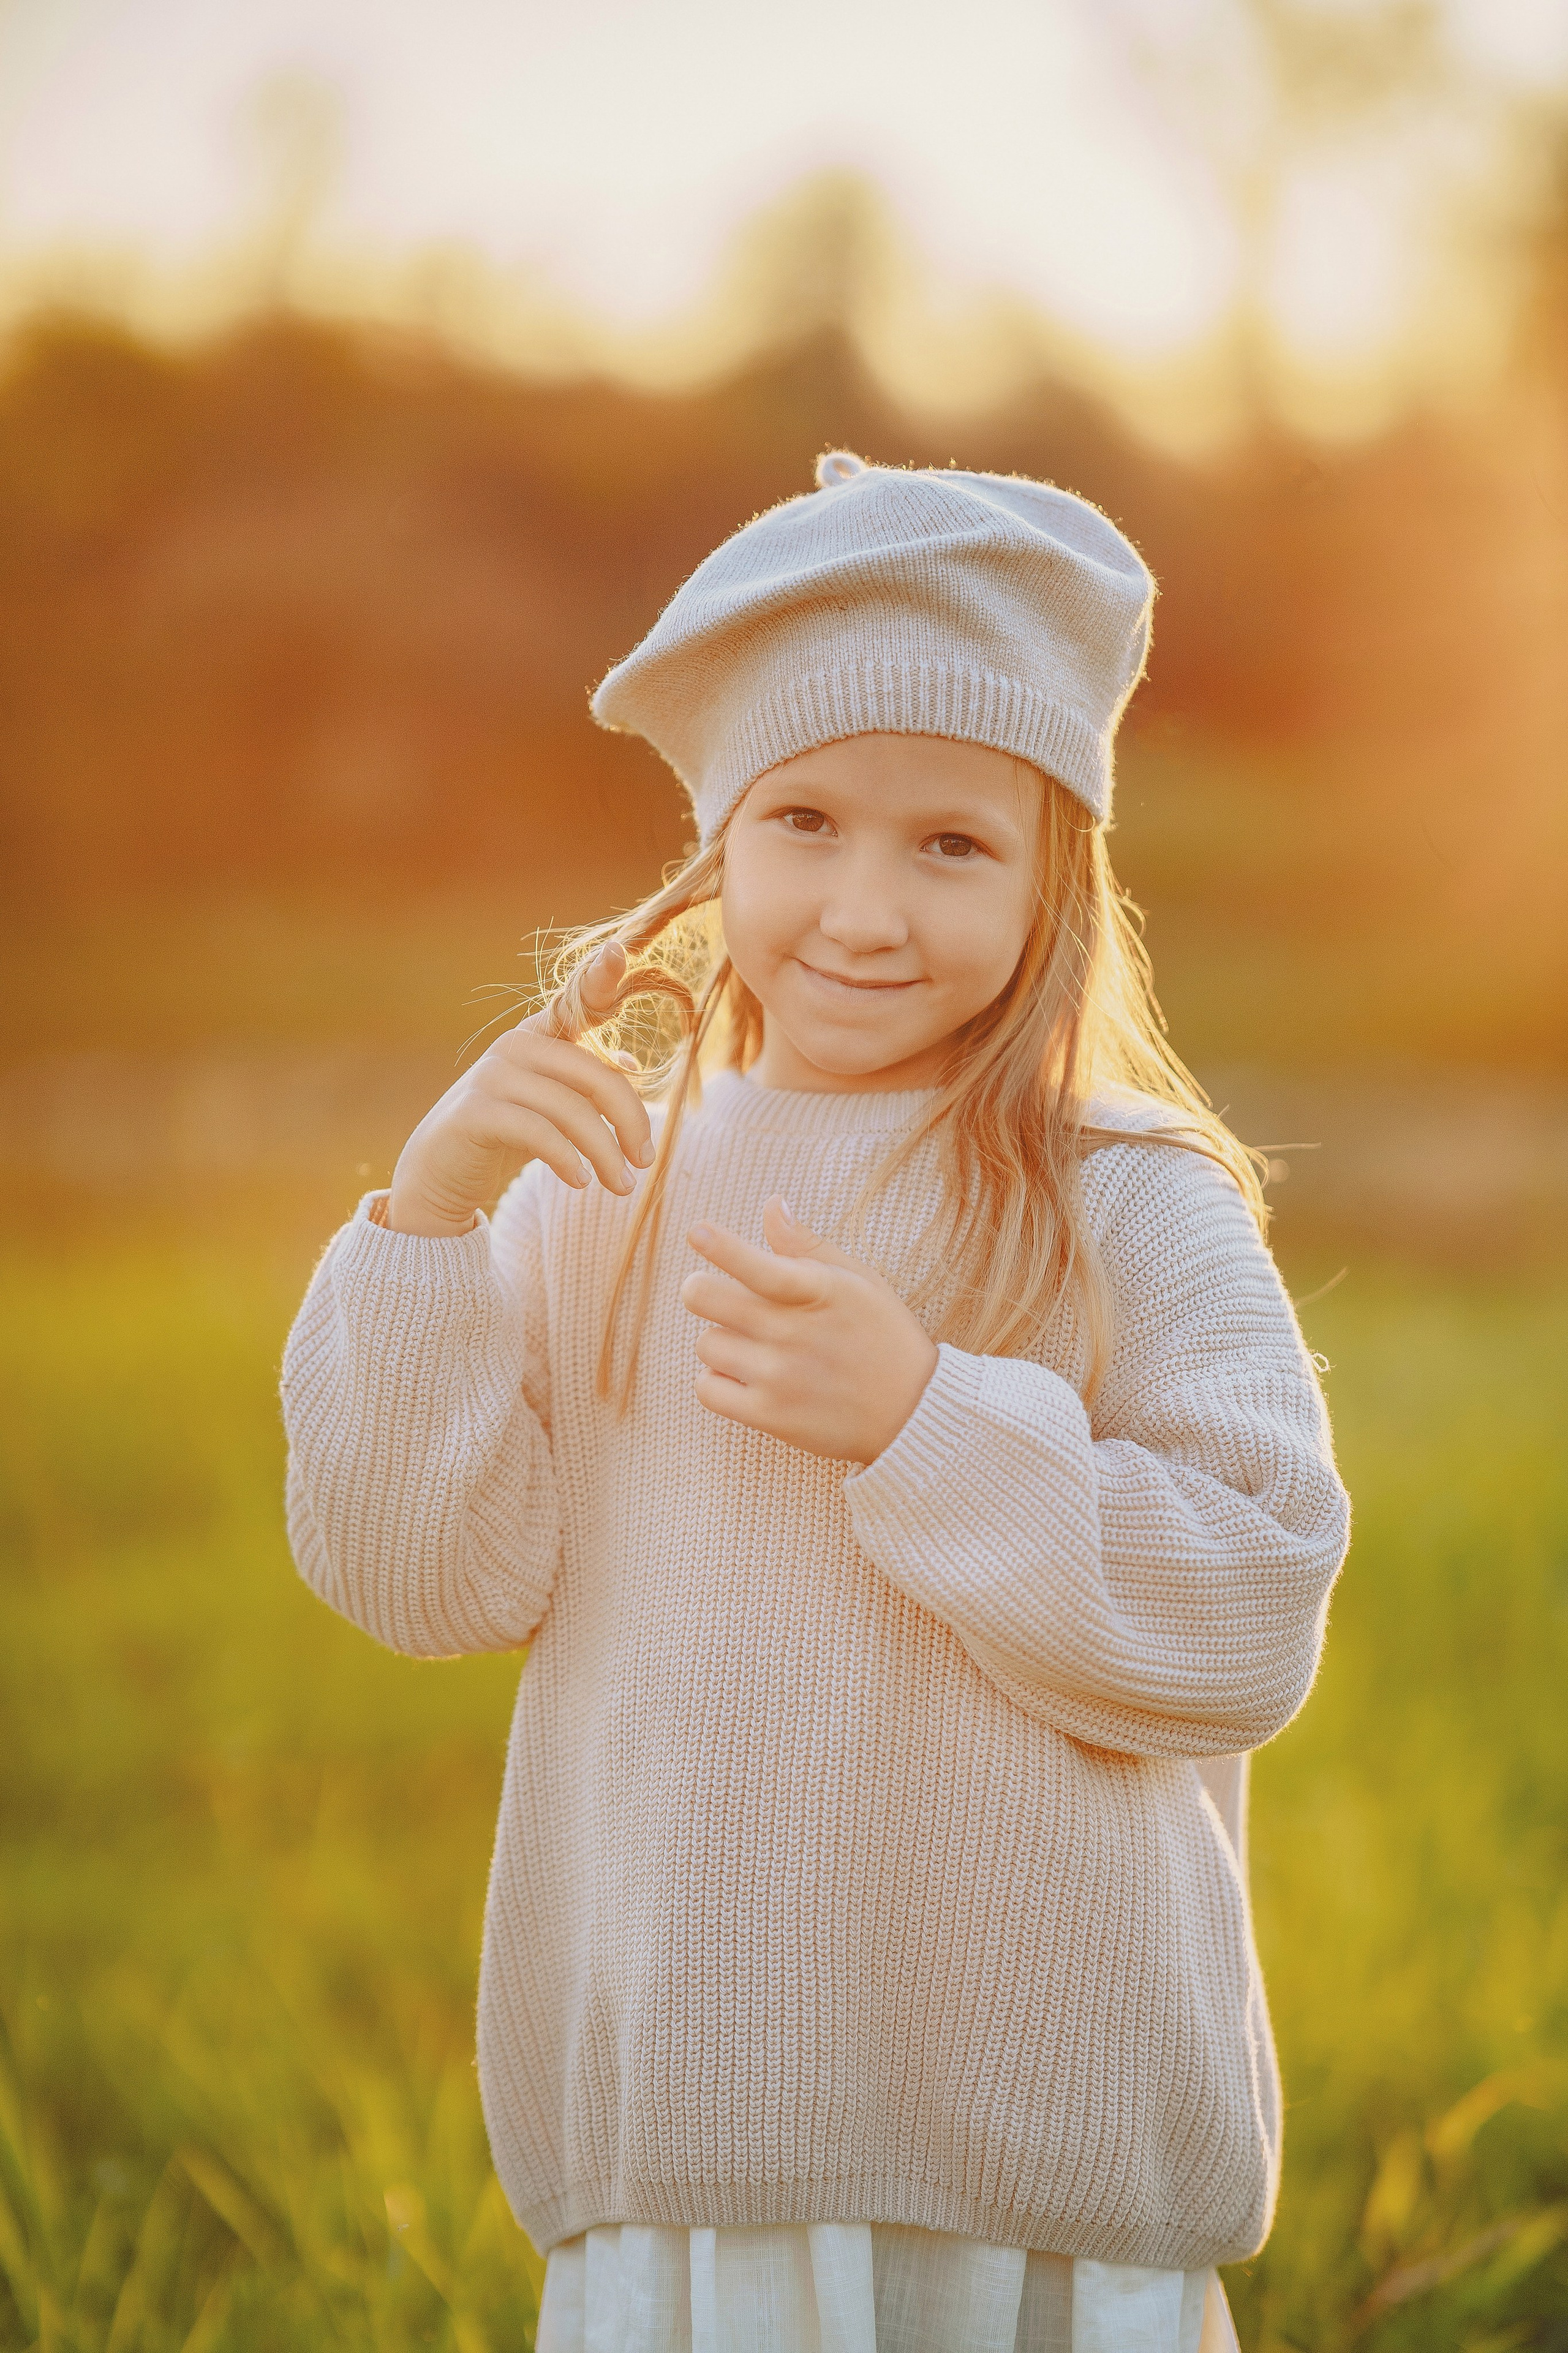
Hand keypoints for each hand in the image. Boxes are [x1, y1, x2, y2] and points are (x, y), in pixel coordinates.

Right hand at [387, 944, 653, 1235]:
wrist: (440, 1174)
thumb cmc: (505, 1137)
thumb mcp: (551, 1107)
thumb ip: (585, 1083)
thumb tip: (628, 1062)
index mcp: (538, 1037)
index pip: (574, 1002)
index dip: (599, 976)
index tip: (621, 950)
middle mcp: (515, 1046)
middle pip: (592, 1074)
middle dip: (629, 1121)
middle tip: (645, 1162)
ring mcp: (492, 1076)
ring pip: (570, 1110)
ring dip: (605, 1153)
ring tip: (622, 1185)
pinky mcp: (474, 1113)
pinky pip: (537, 1133)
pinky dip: (566, 1159)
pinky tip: (579, 1181)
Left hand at [680, 1197, 938, 1462]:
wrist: (913, 1413)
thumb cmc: (884, 1336)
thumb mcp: (858, 1281)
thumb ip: (807, 1245)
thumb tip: (771, 1204)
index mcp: (818, 1291)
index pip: (758, 1265)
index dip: (722, 1247)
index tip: (698, 1232)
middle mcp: (793, 1333)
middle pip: (705, 1298)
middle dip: (699, 1289)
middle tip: (707, 1293)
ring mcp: (779, 1376)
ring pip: (706, 1343)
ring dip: (721, 1340)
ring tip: (750, 1345)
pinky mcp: (770, 1415)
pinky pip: (708, 1389)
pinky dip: (716, 1382)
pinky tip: (742, 1376)